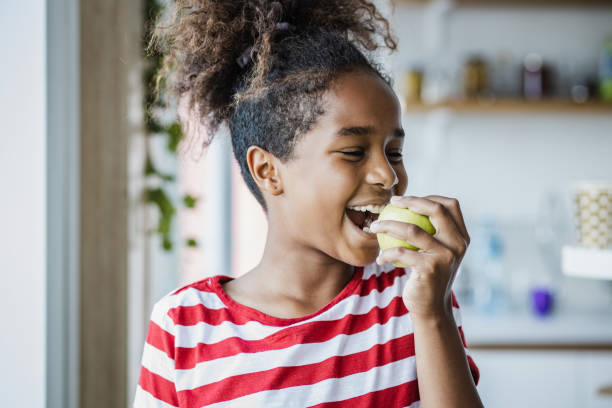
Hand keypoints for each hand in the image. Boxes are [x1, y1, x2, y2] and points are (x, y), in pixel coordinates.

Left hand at [370, 195, 469, 321]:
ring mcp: (445, 256)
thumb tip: (406, 206)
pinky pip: (401, 252)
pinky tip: (379, 258)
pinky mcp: (430, 268)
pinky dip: (387, 254)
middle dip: (411, 201)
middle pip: (436, 210)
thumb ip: (431, 233)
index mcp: (461, 237)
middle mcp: (457, 244)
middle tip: (391, 203)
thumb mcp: (435, 253)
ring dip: (388, 225)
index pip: (450, 205)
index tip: (406, 199)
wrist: (431, 309)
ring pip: (413, 230)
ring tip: (374, 226)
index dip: (428, 197)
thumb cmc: (427, 276)